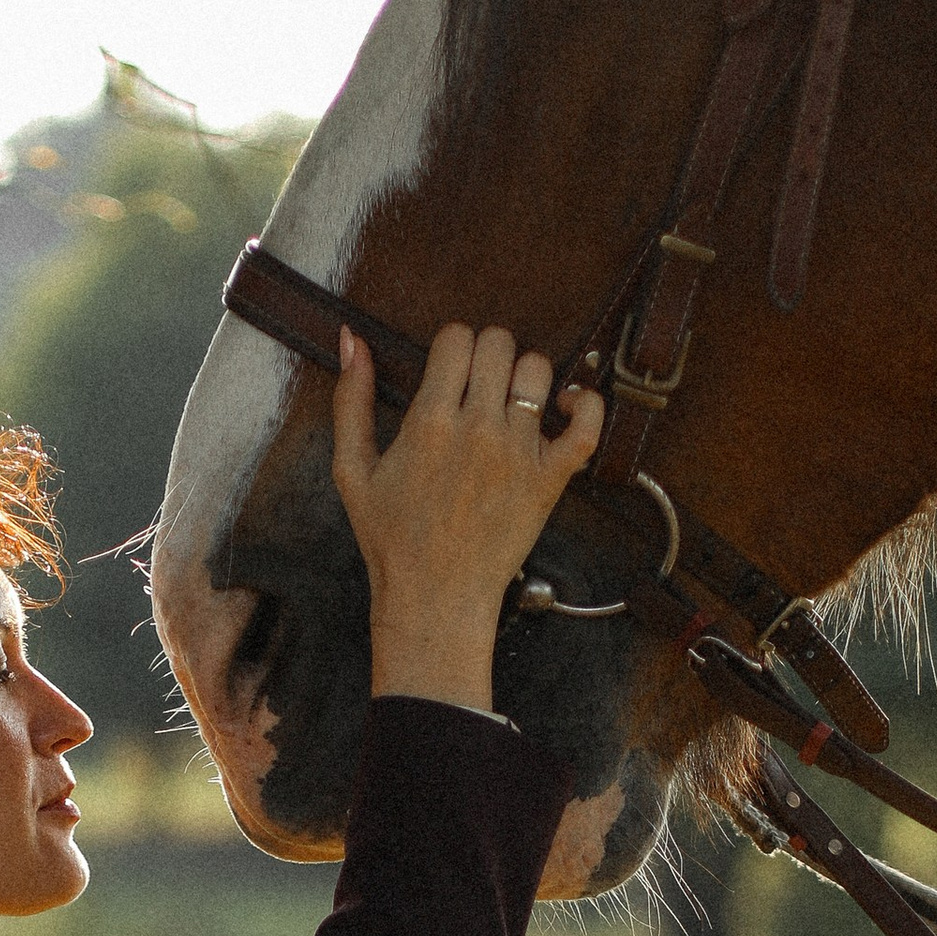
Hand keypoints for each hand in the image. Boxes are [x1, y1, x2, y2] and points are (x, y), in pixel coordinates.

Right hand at [333, 321, 602, 713]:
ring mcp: (518, 454)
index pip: (456, 337)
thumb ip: (350, 401)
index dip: (453, 345)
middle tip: (480, 384)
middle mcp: (477, 429)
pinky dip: (585, 404)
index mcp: (428, 421)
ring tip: (513, 401)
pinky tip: (563, 408)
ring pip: (538, 371)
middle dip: (488, 354)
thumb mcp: (352, 470)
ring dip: (526, 375)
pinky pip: (586, 424)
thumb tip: (351, 339)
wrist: (434, 599)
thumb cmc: (391, 540)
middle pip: (499, 344)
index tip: (451, 370)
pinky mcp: (549, 480)